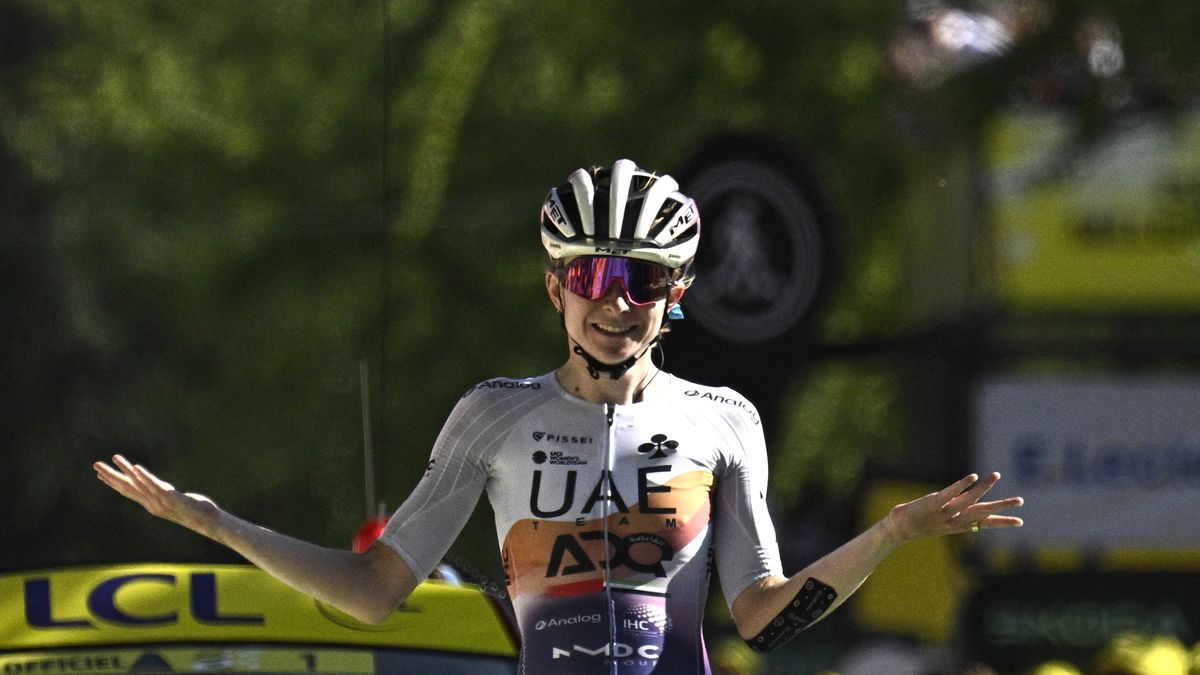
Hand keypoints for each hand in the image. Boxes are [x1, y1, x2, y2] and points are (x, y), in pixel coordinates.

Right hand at [94, 454, 219, 537]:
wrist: (207, 521)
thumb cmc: (192, 511)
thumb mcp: (173, 502)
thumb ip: (163, 496)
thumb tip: (159, 490)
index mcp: (150, 503)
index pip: (127, 492)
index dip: (113, 483)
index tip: (99, 474)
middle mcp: (151, 503)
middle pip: (127, 487)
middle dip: (111, 476)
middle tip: (95, 465)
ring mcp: (160, 501)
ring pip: (138, 484)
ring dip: (126, 471)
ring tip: (115, 458)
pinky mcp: (170, 497)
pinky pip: (155, 486)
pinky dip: (144, 477)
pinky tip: (136, 467)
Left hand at [885, 472, 1022, 543]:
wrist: (898, 530)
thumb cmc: (918, 525)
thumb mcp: (940, 524)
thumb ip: (955, 517)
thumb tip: (967, 511)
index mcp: (959, 526)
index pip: (985, 524)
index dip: (1002, 522)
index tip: (1020, 521)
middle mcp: (955, 520)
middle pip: (982, 512)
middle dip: (1002, 507)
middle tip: (1020, 501)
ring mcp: (944, 512)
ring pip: (969, 499)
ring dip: (984, 487)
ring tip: (996, 475)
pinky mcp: (933, 503)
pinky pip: (950, 492)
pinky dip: (962, 484)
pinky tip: (973, 476)